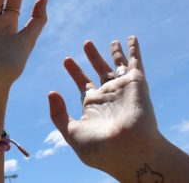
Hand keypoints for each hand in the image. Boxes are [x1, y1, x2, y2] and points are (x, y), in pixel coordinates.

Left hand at [49, 36, 160, 173]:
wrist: (129, 151)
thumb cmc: (100, 147)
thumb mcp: (71, 131)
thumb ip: (58, 114)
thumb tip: (52, 92)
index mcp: (93, 107)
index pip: (83, 84)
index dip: (75, 71)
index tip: (66, 59)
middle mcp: (109, 96)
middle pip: (99, 71)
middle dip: (92, 57)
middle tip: (86, 43)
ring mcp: (123, 89)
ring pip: (117, 65)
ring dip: (114, 51)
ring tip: (111, 40)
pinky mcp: (136, 83)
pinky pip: (135, 62)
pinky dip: (134, 49)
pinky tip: (131, 37)